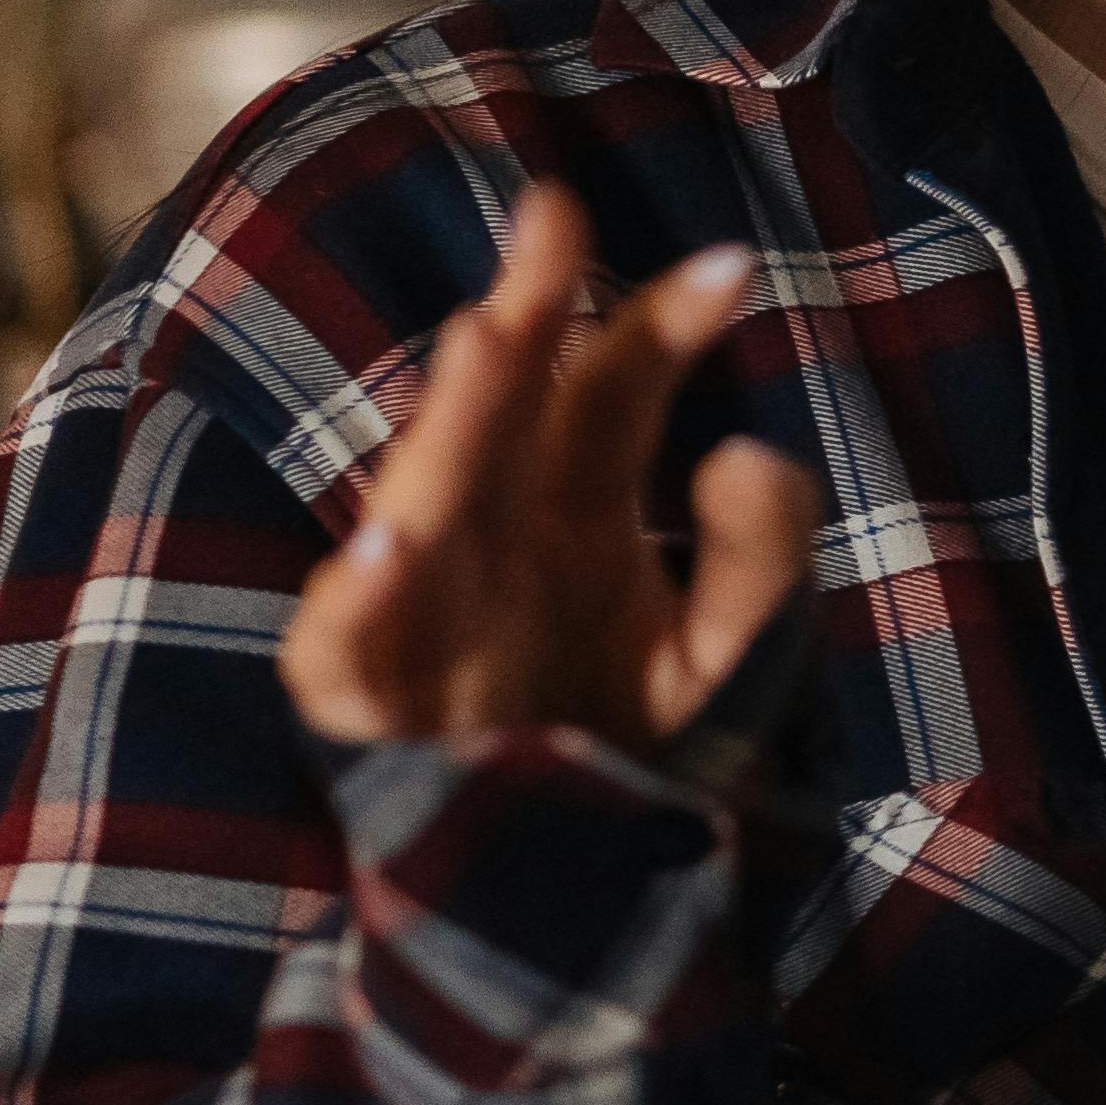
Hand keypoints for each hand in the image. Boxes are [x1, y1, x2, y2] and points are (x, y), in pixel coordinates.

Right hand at [276, 184, 823, 761]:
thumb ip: (761, 559)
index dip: (661, 327)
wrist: (555, 891)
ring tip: (486, 336)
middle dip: (528, 312)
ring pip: (427, 497)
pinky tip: (390, 547)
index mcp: (576, 509)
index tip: (730, 265)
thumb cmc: (623, 745)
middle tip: (554, 213)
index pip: (614, 391)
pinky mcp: (363, 699)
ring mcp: (423, 610)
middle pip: (506, 408)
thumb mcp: (725, 657)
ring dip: (451, 420)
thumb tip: (743, 452)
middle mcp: (494, 536)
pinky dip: (355, 600)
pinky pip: (344, 645)